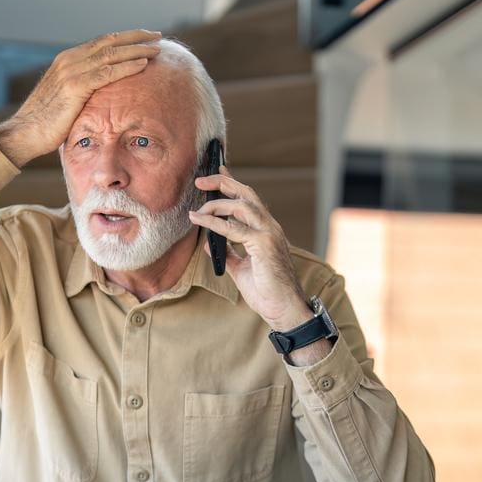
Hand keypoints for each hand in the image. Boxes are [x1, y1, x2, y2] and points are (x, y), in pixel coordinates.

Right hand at [0, 29, 163, 166]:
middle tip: (157, 36)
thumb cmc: (48, 121)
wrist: (26, 132)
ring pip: (110, 54)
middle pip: (109, 42)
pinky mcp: (74, 87)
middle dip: (135, 37)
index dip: (125, 38)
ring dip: (136, 50)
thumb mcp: (68, 98)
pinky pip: (106, 73)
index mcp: (68, 59)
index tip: (145, 37)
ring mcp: (71, 71)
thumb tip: (104, 93)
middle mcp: (69, 60)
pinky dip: (126, 67)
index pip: (102, 42)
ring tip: (156, 49)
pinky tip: (143, 65)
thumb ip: (84, 88)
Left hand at [190, 165, 313, 330]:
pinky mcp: (264, 244)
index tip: (217, 172)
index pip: (249, 200)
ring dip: (216, 203)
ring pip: (241, 205)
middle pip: (246, 193)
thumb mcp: (241, 269)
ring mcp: (269, 234)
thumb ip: (228, 254)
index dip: (232, 184)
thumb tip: (209, 242)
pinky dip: (214, 222)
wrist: (284, 309)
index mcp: (267, 231)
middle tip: (200, 180)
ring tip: (197, 209)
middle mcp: (270, 227)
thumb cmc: (267, 292)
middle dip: (223, 182)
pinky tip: (199, 220)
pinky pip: (234, 228)